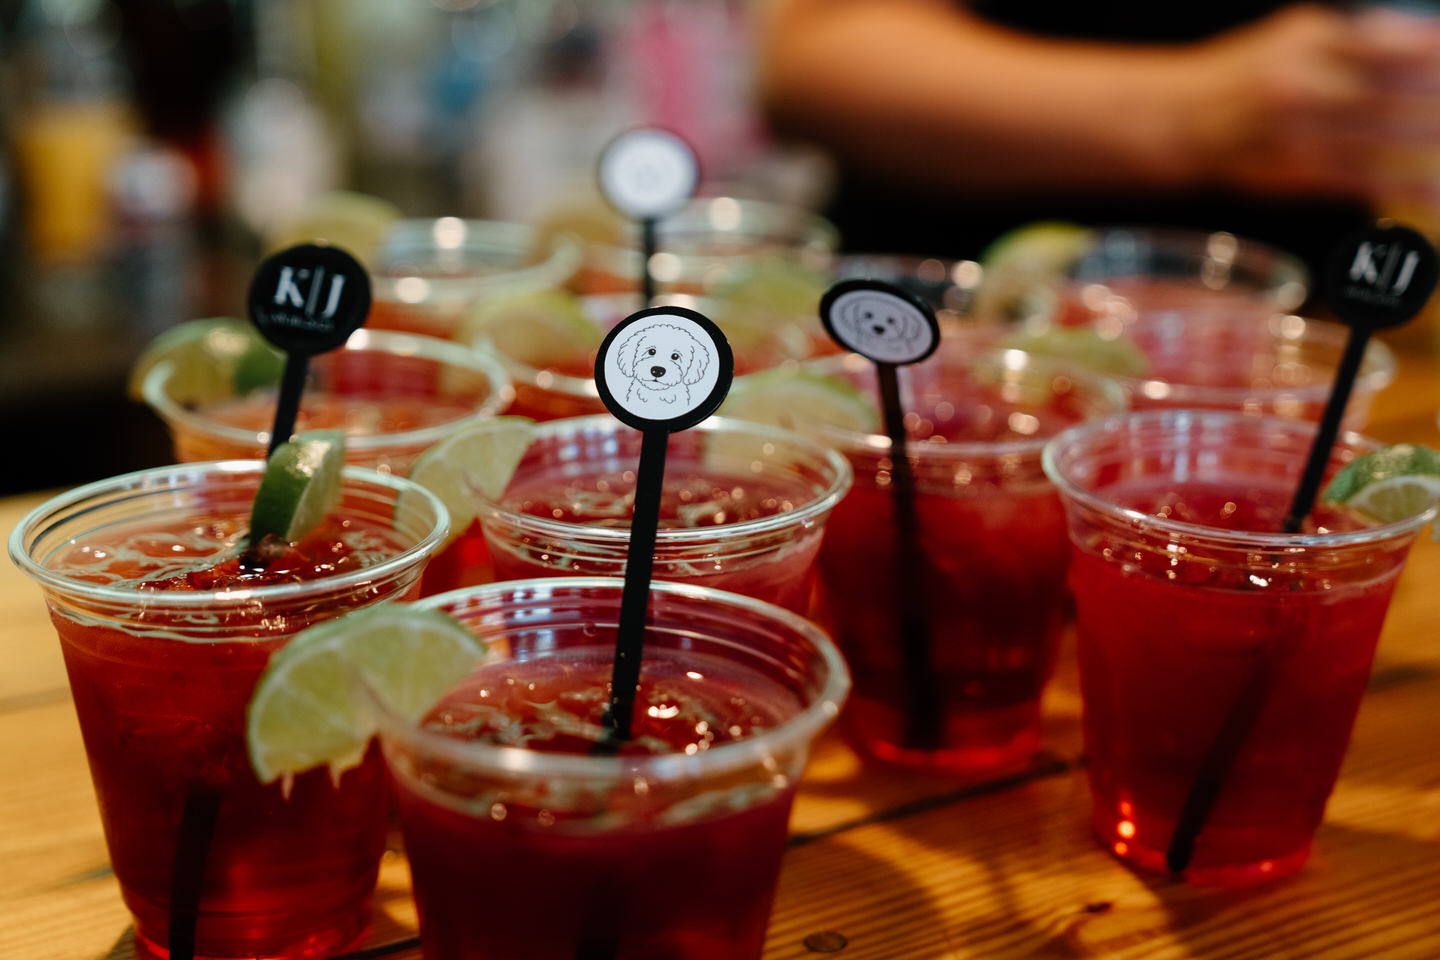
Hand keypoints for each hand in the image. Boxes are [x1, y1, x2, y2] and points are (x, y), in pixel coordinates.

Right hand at [1184, 4, 1439, 203]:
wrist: (1178, 118)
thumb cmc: (1247, 74)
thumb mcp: (1300, 35)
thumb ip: (1363, 37)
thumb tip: (1432, 41)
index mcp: (1312, 42)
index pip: (1395, 48)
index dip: (1437, 59)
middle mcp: (1304, 85)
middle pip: (1396, 97)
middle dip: (1438, 110)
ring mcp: (1297, 132)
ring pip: (1383, 142)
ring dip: (1431, 150)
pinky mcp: (1291, 173)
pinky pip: (1358, 180)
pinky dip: (1403, 188)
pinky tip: (1434, 193)